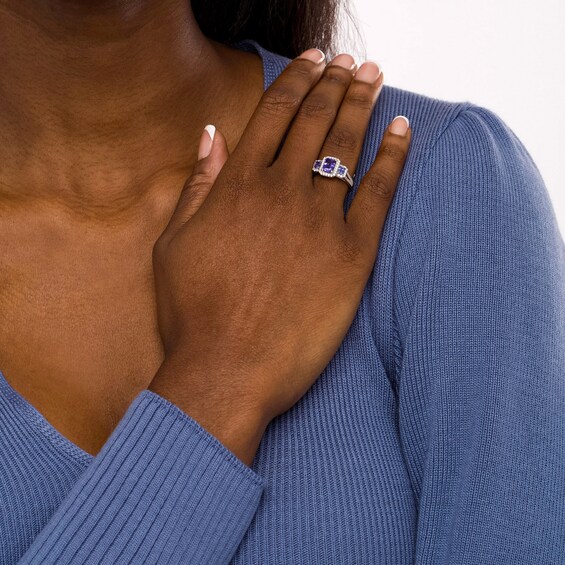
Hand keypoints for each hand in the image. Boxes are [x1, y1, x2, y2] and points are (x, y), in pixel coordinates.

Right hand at [149, 48, 411, 465]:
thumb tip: (210, 136)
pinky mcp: (352, 254)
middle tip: (348, 62)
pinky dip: (393, 157)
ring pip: (346, 147)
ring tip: (373, 77)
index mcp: (236, 186)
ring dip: (362, 105)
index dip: (295, 81)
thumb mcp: (175, 244)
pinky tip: (402, 129)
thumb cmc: (192, 313)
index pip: (273, 115)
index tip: (311, 61)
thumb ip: (197, 185)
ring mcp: (319, 221)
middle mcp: (279, 192)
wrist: (227, 371)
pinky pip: (379, 193)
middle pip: (314, 121)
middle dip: (333, 83)